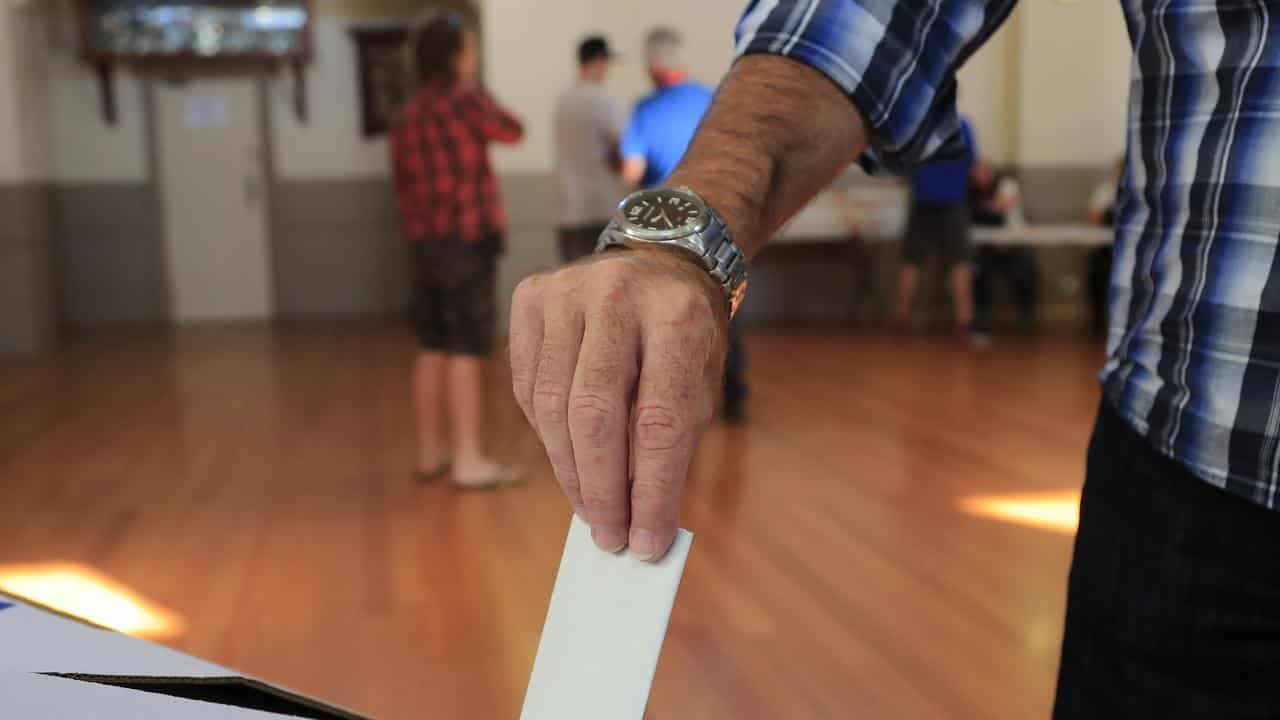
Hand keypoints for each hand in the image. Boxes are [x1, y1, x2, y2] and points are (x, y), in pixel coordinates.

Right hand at [510, 247, 728, 560]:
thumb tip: (634, 520)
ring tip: (591, 507)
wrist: (660, 260)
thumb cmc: (684, 336)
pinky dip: (547, 433)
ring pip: (550, 406)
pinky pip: (527, 386)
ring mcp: (567, 290)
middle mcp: (618, 294)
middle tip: (609, 536)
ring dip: (569, 471)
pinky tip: (569, 454)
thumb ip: (671, 445)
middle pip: (594, 415)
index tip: (647, 543)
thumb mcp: (699, 383)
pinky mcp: (531, 296)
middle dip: (600, 489)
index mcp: (679, 316)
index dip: (651, 492)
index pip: (660, 422)